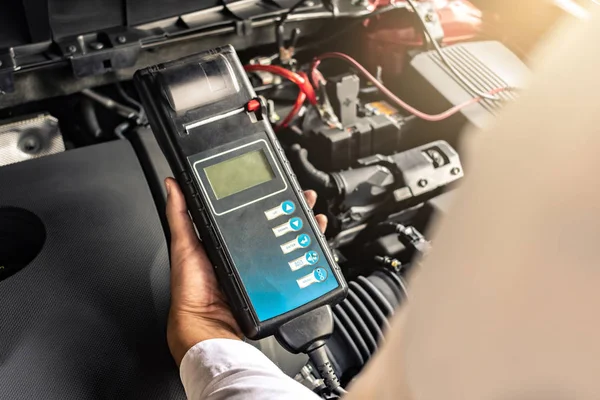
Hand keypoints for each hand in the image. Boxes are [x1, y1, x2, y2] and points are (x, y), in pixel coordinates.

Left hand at [164, 177, 327, 364]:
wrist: (207, 323)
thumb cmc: (191, 289)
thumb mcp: (184, 244)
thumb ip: (180, 215)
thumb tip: (172, 185)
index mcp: (226, 238)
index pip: (250, 211)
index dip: (265, 196)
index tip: (277, 184)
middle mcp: (246, 250)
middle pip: (275, 223)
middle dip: (293, 208)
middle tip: (303, 197)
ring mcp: (261, 265)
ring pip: (288, 241)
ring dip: (305, 226)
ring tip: (313, 214)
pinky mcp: (272, 280)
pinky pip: (292, 264)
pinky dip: (307, 252)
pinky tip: (316, 240)